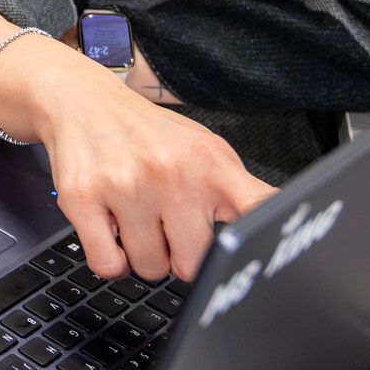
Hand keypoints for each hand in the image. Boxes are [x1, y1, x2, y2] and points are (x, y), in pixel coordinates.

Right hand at [0, 40, 273, 281]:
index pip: (255, 212)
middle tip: (167, 227)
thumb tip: (285, 226)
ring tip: (137, 220)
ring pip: (149, 268)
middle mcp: (171, 173)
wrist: (85, 102)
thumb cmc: (150, 135)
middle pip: (192, 265)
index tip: (257, 265)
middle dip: (179, 256)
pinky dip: (111, 260)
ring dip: (142, 255)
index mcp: (210, 164)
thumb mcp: (207, 151)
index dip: (258, 247)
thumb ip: (243, 193)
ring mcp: (125, 185)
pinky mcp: (83, 198)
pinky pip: (108, 266)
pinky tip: (112, 229)